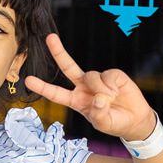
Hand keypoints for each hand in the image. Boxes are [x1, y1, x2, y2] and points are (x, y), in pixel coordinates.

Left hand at [24, 34, 154, 140]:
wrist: (135, 121)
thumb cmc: (114, 122)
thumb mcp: (103, 124)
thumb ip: (98, 114)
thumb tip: (98, 98)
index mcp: (76, 100)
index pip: (56, 93)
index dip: (43, 87)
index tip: (28, 81)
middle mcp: (84, 87)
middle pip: (68, 67)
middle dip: (59, 52)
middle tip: (49, 38)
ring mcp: (97, 80)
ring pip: (91, 76)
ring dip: (100, 89)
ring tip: (110, 99)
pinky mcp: (112, 75)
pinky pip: (107, 75)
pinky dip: (111, 85)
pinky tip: (117, 92)